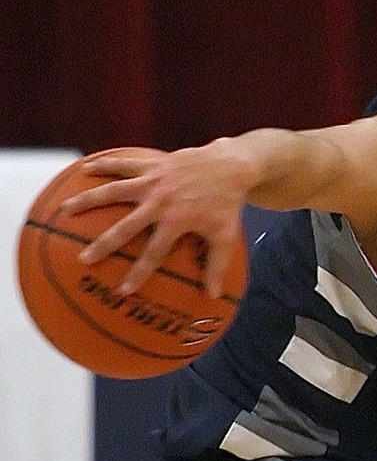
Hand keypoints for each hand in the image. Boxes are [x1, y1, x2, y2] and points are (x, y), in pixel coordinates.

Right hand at [62, 144, 251, 298]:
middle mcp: (160, 202)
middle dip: (104, 245)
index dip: (139, 273)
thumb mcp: (224, 236)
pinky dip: (103, 165)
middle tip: (84, 259)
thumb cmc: (226, 204)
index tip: (124, 290)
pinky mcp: (150, 164)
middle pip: (125, 227)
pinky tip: (83, 170)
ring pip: (113, 190)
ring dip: (88, 200)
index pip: (154, 254)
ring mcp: (152, 181)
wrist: (227, 167)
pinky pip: (122, 164)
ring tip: (64, 209)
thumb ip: (217, 266)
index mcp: (176, 222)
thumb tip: (213, 296)